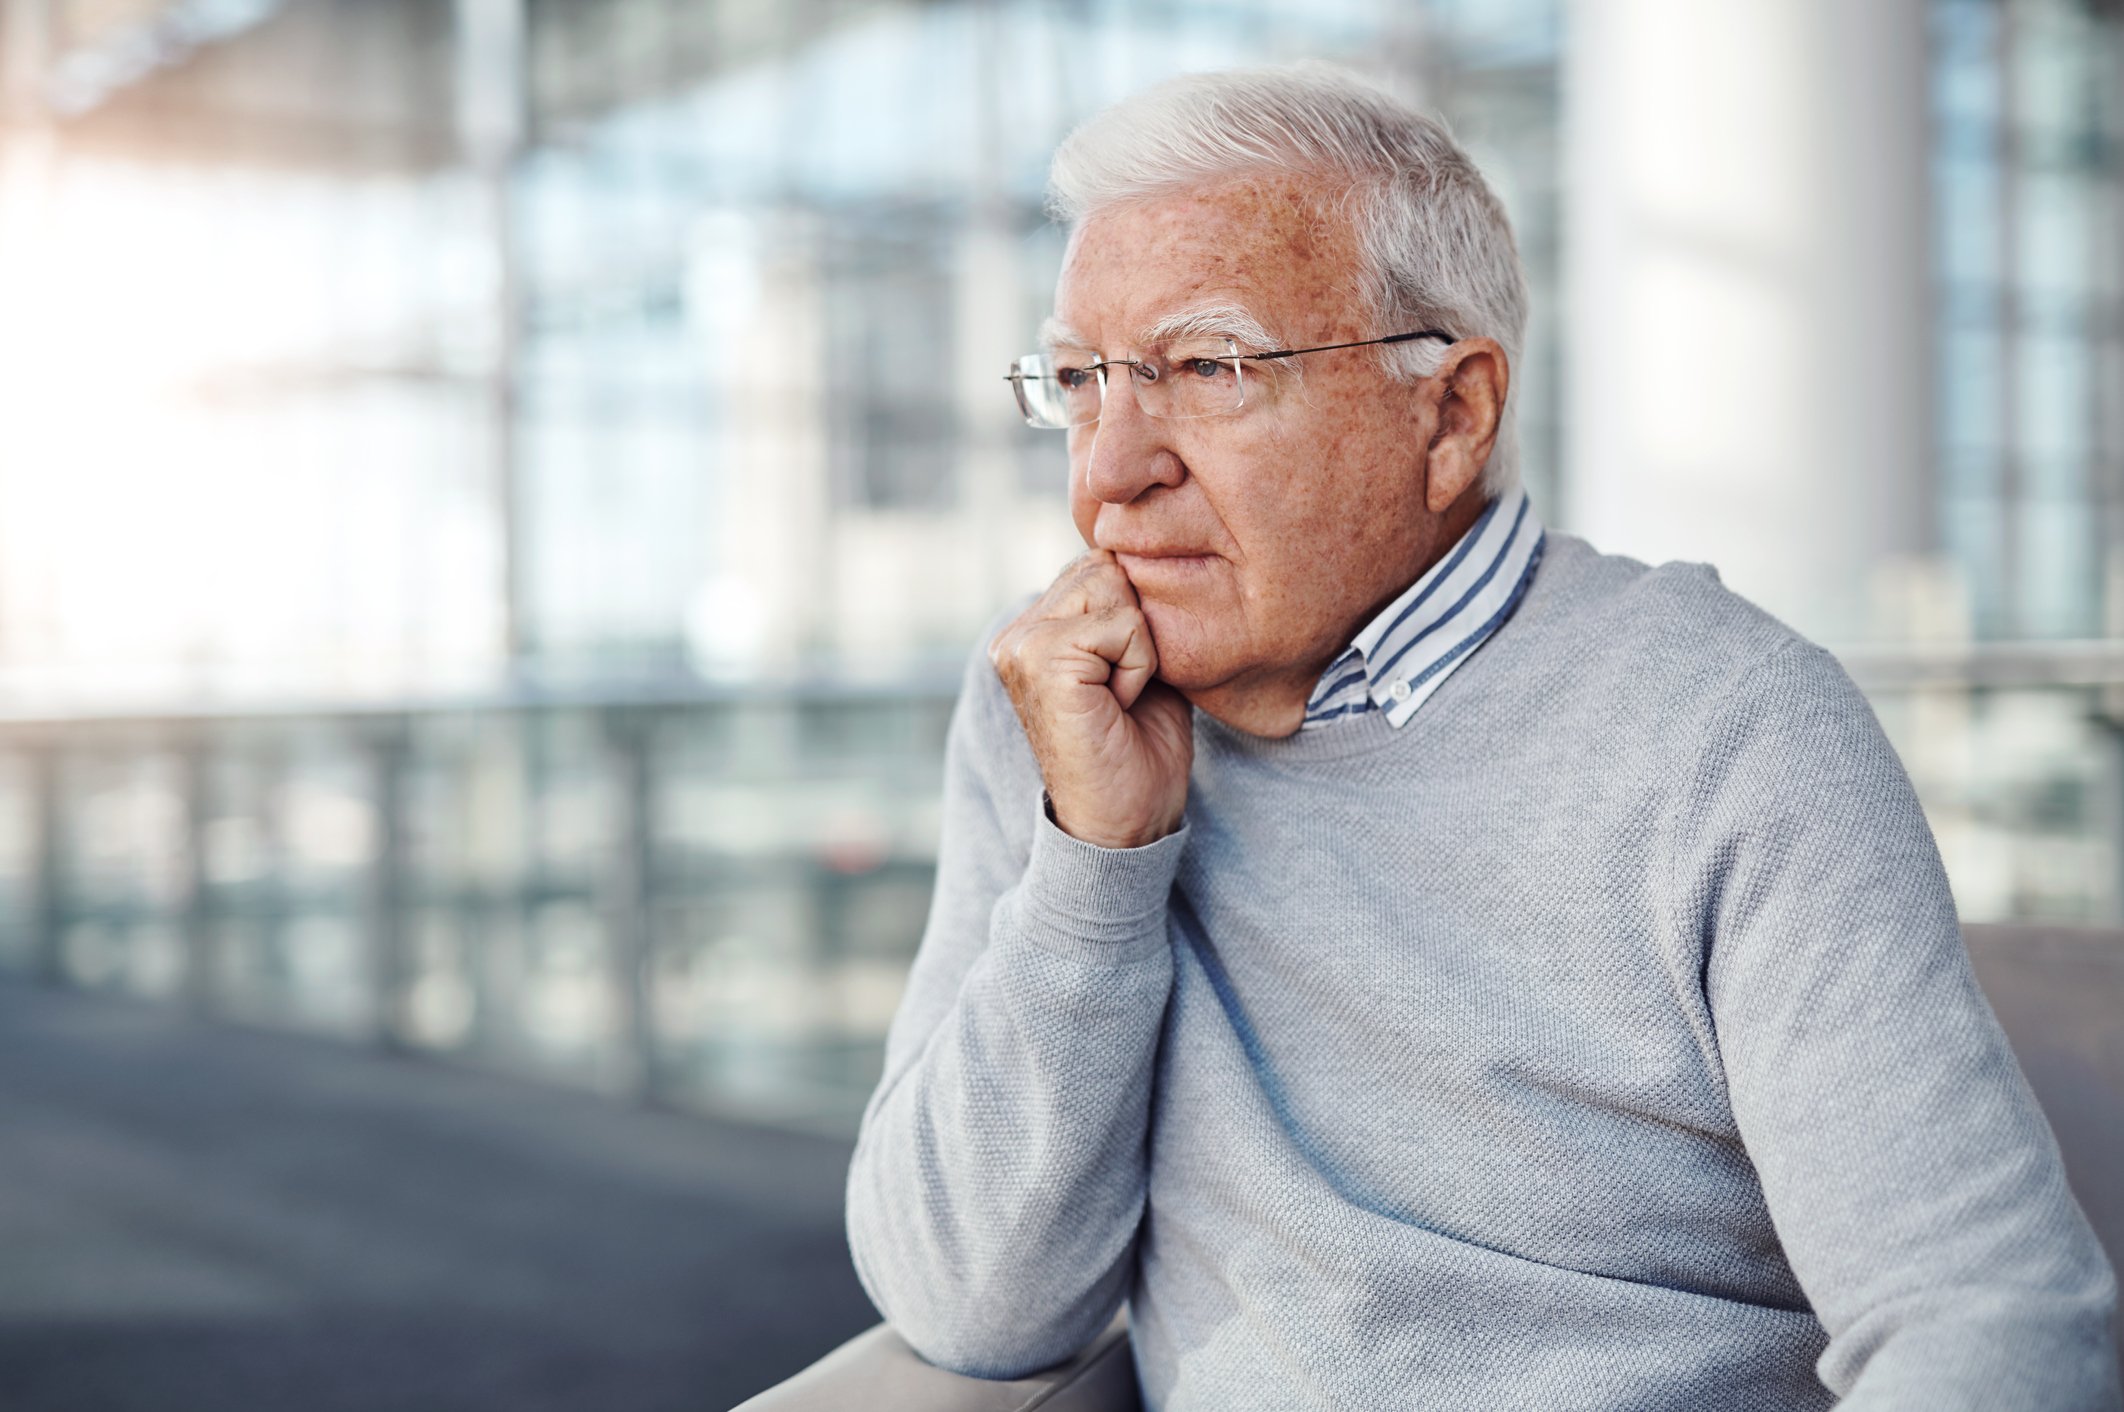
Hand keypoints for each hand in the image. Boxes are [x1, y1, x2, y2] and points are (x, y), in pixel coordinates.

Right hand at [988, 551, 1192, 848]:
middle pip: (1105, 565)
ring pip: (1114, 587)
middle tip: (1124, 690)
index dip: (1137, 614)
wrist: (1125, 825)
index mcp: (1032, 629)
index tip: (1126, 680)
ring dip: (1139, 646)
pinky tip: (1117, 707)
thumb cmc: (1139, 750)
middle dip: (1137, 624)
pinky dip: (1138, 666)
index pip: (1100, 563)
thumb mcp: (1136, 661)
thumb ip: (1126, 608)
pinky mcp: (1040, 661)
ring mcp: (1021, 645)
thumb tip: (1139, 553)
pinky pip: (1122, 625)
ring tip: (1120, 697)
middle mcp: (1015, 633)